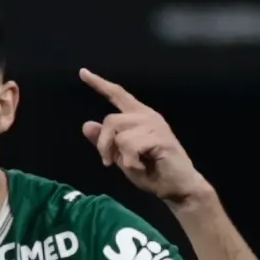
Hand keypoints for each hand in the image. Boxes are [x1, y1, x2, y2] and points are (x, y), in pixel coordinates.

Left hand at [79, 69, 210, 204]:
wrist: (176, 187)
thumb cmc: (151, 172)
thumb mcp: (121, 156)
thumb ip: (106, 141)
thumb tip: (86, 125)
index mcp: (138, 116)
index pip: (117, 94)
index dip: (99, 84)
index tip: (83, 72)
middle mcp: (147, 116)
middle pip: (111, 120)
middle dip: (103, 145)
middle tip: (108, 162)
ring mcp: (155, 125)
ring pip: (120, 135)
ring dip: (120, 156)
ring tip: (133, 164)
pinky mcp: (161, 138)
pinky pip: (131, 147)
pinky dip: (131, 162)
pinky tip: (143, 166)